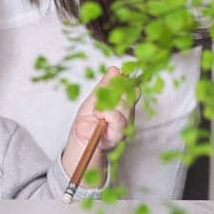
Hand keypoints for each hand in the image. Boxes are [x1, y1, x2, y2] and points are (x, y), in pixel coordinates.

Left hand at [61, 66, 132, 185]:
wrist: (81, 144)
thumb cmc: (87, 122)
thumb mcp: (93, 100)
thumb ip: (105, 86)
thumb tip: (115, 69)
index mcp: (122, 104)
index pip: (132, 88)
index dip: (125, 81)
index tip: (118, 77)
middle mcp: (128, 115)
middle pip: (130, 96)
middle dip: (115, 93)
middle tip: (100, 100)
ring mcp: (125, 126)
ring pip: (124, 106)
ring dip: (108, 106)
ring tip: (97, 112)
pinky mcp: (120, 135)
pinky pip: (118, 119)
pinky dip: (107, 116)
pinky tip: (99, 117)